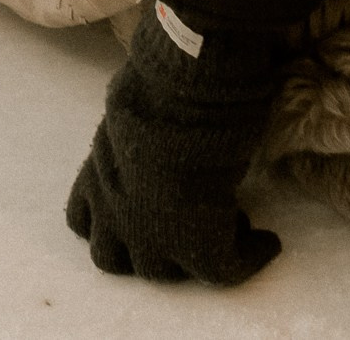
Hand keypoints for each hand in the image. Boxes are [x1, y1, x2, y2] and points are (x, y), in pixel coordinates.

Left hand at [62, 0, 283, 284]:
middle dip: (142, 249)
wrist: (187, 89)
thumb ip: (136, 120)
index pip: (81, 217)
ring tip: (224, 233)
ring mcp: (151, 234)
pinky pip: (227, 272)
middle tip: (178, 228)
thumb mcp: (133, 101)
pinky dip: (250, 258)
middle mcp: (114, 208)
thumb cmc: (163, 75)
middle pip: (113, 258)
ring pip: (162, 274)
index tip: (134, 208)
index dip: (106, 221)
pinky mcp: (199, 247)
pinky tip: (268, 243)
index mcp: (96, 169)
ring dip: (187, 260)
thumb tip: (156, 99)